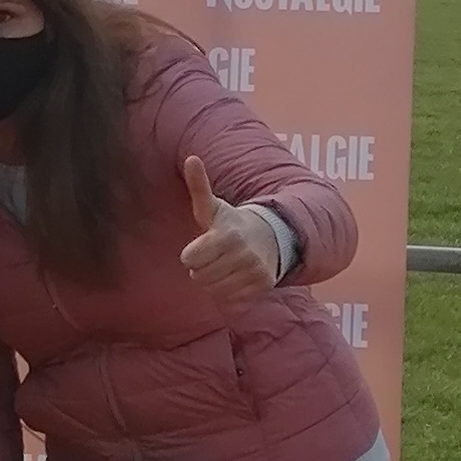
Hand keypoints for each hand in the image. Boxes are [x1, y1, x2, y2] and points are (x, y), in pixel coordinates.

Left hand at [179, 155, 284, 303]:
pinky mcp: (263, 287)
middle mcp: (243, 255)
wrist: (271, 239)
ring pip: (213, 292)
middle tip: (216, 257)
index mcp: (227, 235)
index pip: (188, 259)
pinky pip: (230, 302)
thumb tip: (191, 158)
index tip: (204, 245)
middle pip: (199, 277)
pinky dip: (229, 295)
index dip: (192, 254)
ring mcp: (255, 272)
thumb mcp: (213, 207)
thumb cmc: (231, 224)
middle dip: (202, 269)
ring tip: (225, 267)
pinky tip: (236, 279)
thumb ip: (199, 186)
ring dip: (214, 282)